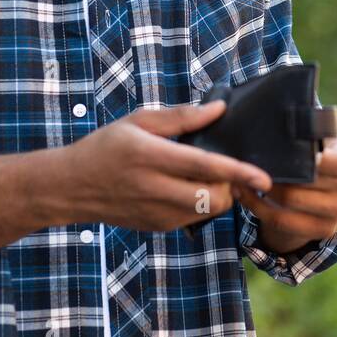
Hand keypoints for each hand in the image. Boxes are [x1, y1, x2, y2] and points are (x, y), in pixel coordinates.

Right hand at [62, 101, 273, 231]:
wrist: (71, 187)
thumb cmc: (106, 146)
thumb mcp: (139, 121)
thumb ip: (181, 117)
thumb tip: (218, 109)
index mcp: (150, 156)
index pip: (204, 166)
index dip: (238, 172)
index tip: (265, 178)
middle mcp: (154, 188)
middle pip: (214, 198)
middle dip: (230, 186)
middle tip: (225, 168)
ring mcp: (156, 213)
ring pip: (207, 212)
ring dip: (217, 196)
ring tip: (205, 176)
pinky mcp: (156, 227)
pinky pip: (193, 219)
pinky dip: (199, 205)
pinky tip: (184, 188)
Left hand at [235, 124, 336, 254]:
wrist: (322, 177)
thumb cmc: (312, 145)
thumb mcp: (315, 130)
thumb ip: (304, 125)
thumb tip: (273, 119)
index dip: (315, 162)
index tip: (289, 154)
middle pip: (308, 184)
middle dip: (276, 173)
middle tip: (248, 163)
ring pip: (291, 203)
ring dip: (261, 191)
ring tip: (241, 176)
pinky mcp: (323, 228)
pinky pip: (283, 222)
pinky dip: (259, 209)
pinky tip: (244, 194)